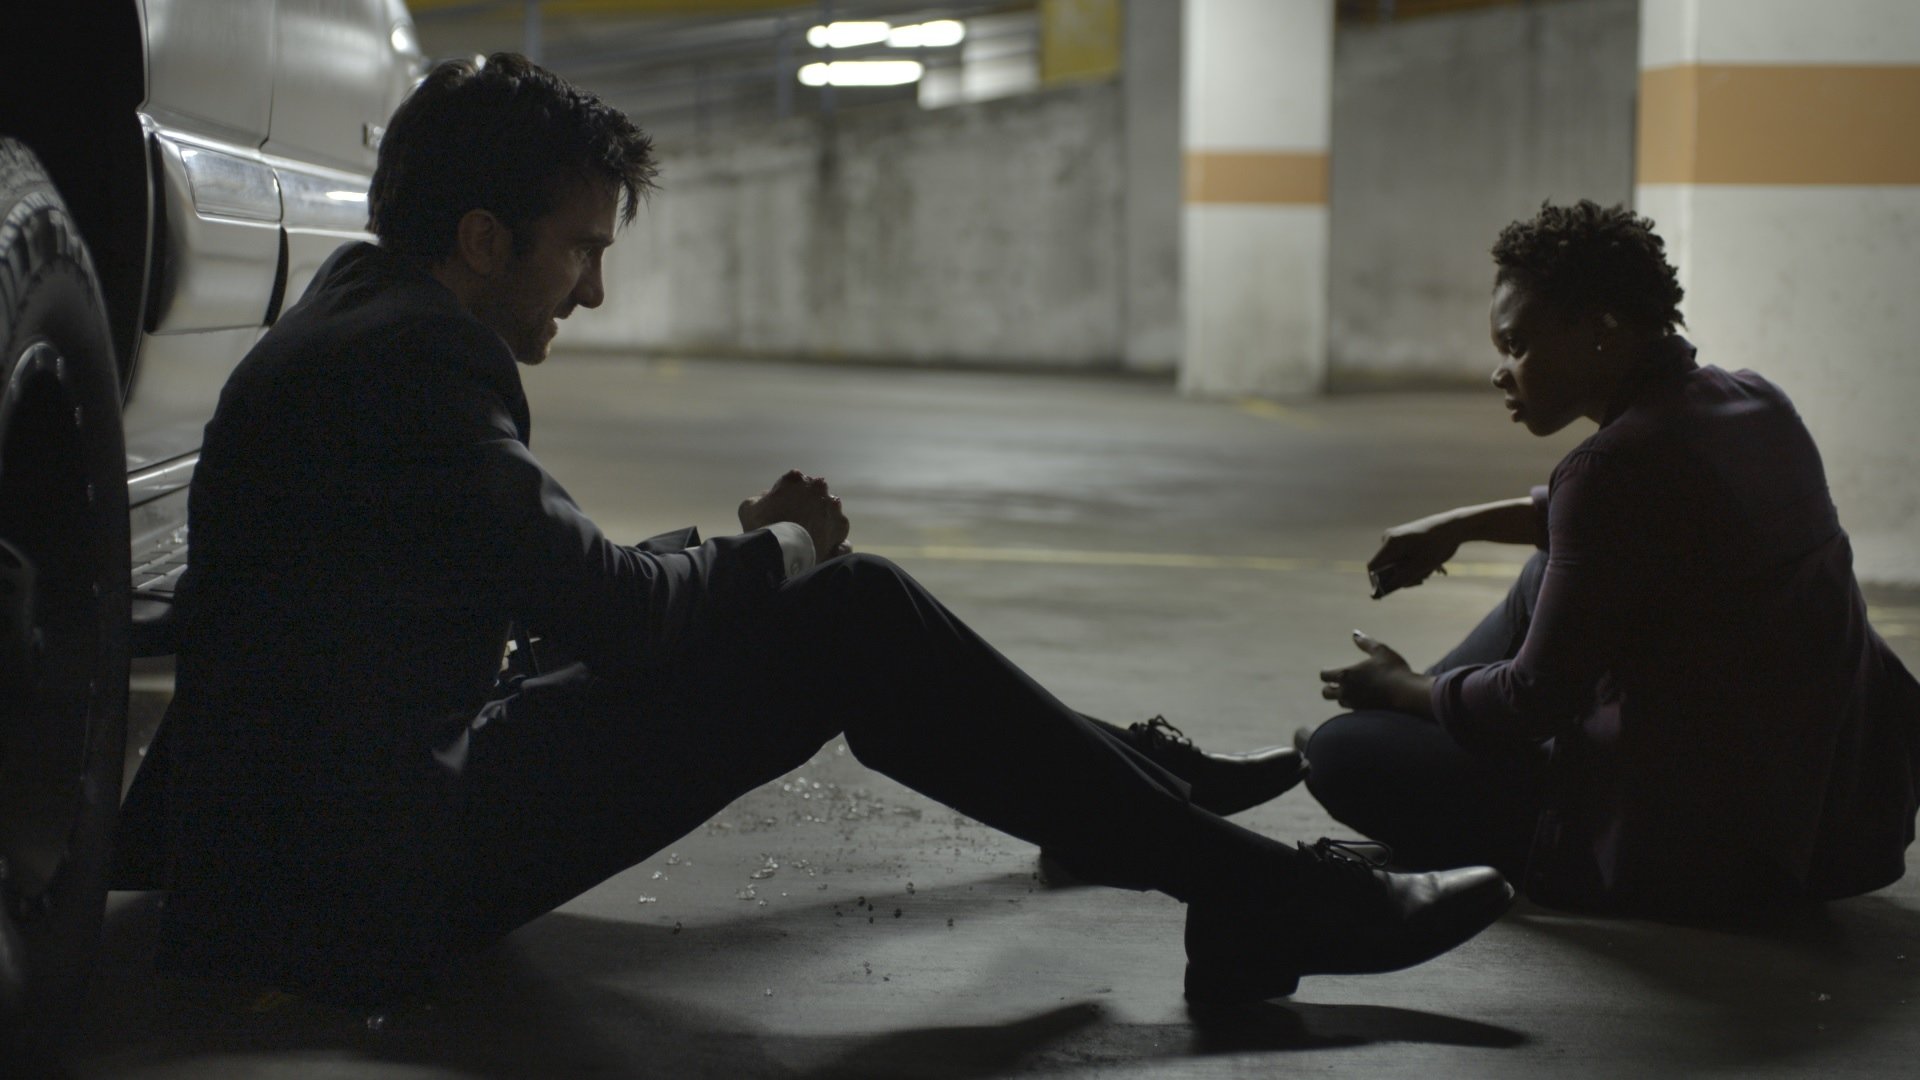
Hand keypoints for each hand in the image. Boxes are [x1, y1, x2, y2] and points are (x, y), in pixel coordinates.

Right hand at [738, 469, 851, 562]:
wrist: (783, 552)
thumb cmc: (763, 527)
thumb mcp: (749, 509)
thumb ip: (761, 498)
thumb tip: (768, 497)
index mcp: (795, 480)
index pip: (794, 481)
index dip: (789, 494)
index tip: (784, 507)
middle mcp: (817, 488)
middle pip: (815, 493)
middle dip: (809, 503)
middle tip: (798, 521)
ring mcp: (832, 506)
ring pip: (830, 508)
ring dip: (823, 517)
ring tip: (812, 535)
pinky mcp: (841, 525)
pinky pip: (839, 528)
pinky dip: (834, 536)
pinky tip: (823, 545)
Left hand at [1318, 631, 1432, 714]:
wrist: (1407, 695)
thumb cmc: (1394, 670)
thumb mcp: (1381, 651)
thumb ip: (1366, 643)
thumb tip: (1355, 633)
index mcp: (1346, 675)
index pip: (1324, 675)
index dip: (1326, 672)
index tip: (1332, 670)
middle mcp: (1346, 691)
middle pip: (1326, 693)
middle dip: (1330, 687)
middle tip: (1338, 682)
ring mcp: (1355, 704)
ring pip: (1340, 702)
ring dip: (1342, 696)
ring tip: (1353, 690)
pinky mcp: (1364, 713)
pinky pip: (1352, 710)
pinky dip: (1354, 704)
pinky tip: (1364, 698)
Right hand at [1366, 514, 1459, 598]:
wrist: (1454, 527)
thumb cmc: (1437, 545)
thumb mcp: (1419, 567)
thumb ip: (1399, 580)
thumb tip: (1379, 593)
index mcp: (1390, 543)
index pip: (1373, 567)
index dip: (1378, 582)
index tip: (1394, 589)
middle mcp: (1389, 539)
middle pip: (1386, 568)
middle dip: (1402, 577)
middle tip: (1422, 579)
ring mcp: (1396, 539)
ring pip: (1396, 565)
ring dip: (1411, 572)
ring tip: (1429, 568)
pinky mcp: (1403, 540)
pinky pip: (1402, 559)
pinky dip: (1414, 565)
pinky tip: (1428, 563)